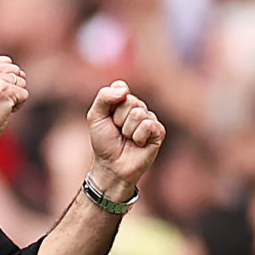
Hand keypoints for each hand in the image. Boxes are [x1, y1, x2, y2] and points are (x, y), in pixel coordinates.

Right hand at [0, 56, 27, 164]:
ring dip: (15, 97)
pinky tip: (3, 112)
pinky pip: (24, 95)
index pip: (6, 63)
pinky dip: (17, 106)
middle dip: (12, 88)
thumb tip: (22, 74)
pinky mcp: (5, 91)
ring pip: (22, 83)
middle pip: (16, 71)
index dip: (5, 79)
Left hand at [86, 80, 163, 199]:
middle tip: (117, 131)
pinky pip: (148, 125)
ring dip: (127, 130)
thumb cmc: (103, 141)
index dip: (112, 103)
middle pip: (130, 101)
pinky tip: (138, 143)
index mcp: (123, 101)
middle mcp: (138, 108)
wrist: (111, 165)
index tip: (108, 117)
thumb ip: (104, 97)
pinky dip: (138, 136)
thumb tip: (124, 89)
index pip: (121, 88)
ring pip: (138, 114)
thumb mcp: (95, 116)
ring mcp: (149, 119)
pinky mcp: (159, 132)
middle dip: (118, 119)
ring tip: (127, 138)